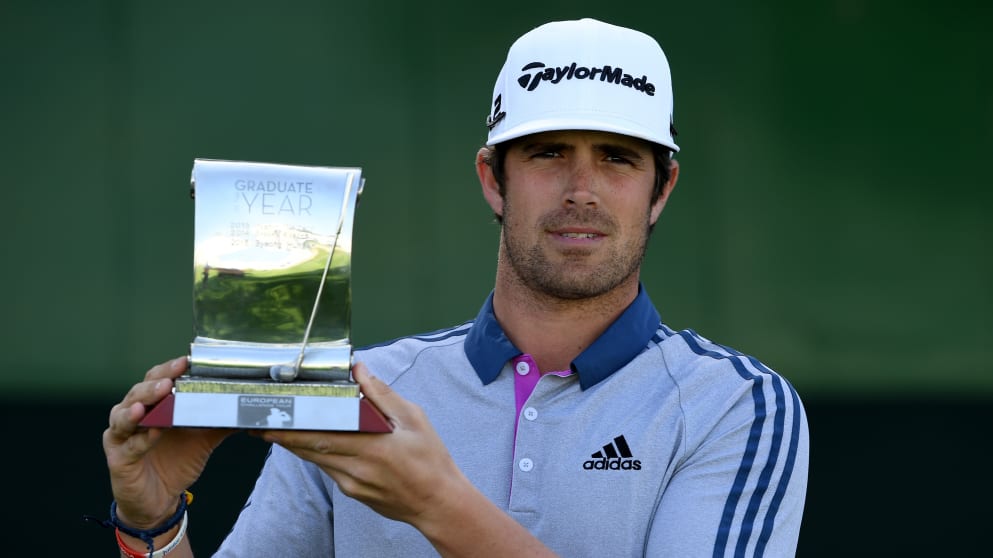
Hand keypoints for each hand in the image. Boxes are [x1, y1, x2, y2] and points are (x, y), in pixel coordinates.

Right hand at [103, 357, 231, 528]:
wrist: (160, 501)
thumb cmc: (176, 463)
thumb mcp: (203, 440)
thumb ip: (220, 422)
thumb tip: (247, 409)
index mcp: (153, 405)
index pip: (157, 379)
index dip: (170, 369)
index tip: (187, 361)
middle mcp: (132, 415)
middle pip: (139, 391)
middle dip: (156, 383)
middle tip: (171, 379)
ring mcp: (122, 437)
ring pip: (125, 414)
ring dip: (142, 403)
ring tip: (158, 395)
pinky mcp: (118, 459)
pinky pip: (129, 446)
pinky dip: (141, 438)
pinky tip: (152, 431)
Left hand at [261, 362, 464, 525]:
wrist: (438, 503)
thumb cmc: (430, 459)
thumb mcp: (413, 419)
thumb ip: (382, 394)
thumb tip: (359, 370)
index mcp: (371, 447)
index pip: (321, 435)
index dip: (293, 428)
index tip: (273, 417)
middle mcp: (356, 469)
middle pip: (310, 450)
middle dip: (283, 436)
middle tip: (259, 423)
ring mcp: (351, 485)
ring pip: (316, 460)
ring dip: (297, 445)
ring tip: (277, 429)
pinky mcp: (352, 493)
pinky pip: (329, 469)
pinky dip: (318, 454)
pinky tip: (313, 443)